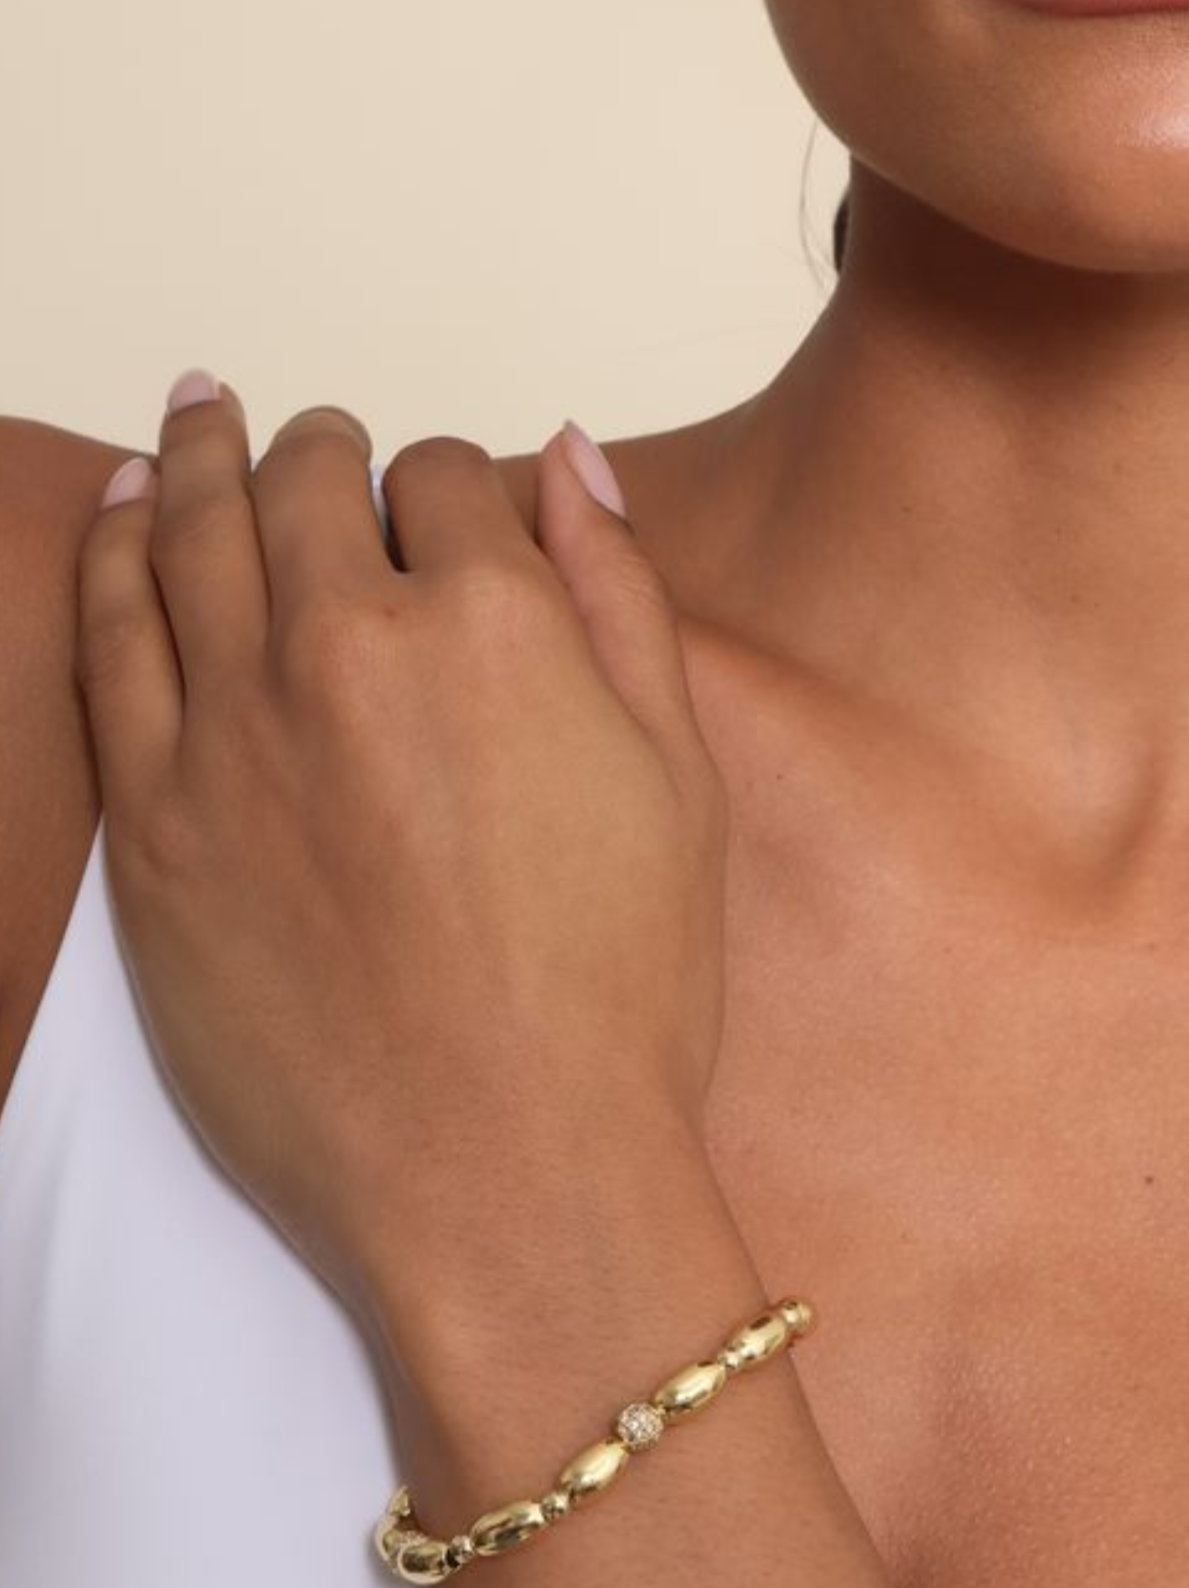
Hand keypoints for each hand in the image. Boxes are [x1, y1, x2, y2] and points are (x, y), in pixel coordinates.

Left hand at [76, 378, 728, 1327]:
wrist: (508, 1171)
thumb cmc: (618, 998)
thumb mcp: (680, 779)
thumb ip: (620, 596)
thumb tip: (568, 460)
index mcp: (494, 624)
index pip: (445, 478)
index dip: (447, 484)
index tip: (443, 514)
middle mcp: (351, 644)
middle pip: (309, 483)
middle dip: (322, 452)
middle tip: (322, 451)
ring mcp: (235, 726)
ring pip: (191, 529)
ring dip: (198, 456)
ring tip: (200, 416)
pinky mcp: (156, 815)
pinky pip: (109, 635)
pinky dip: (112, 550)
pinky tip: (124, 510)